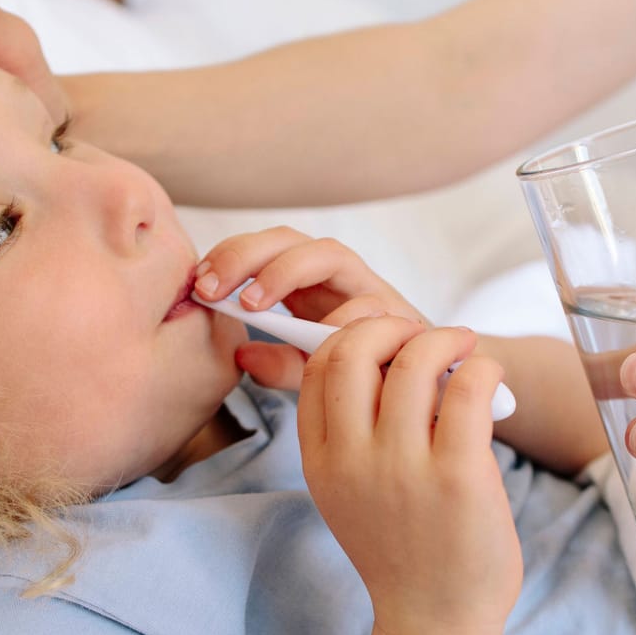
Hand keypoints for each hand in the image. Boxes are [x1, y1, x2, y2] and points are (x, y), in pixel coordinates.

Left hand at [193, 227, 427, 389]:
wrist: (437, 394)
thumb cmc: (370, 380)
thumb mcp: (314, 377)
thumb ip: (280, 366)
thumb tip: (241, 357)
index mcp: (307, 286)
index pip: (262, 251)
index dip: (228, 257)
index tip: (197, 286)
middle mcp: (337, 278)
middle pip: (289, 240)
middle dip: (246, 255)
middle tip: (212, 289)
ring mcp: (370, 289)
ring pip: (330, 253)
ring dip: (285, 271)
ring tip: (253, 304)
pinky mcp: (401, 313)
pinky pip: (372, 302)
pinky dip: (342, 316)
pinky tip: (312, 338)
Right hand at [298, 315, 521, 634]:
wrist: (435, 622)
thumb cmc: (403, 551)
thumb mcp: (349, 493)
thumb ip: (350, 434)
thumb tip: (376, 357)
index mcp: (321, 461)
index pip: (317, 364)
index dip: (353, 332)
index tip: (387, 335)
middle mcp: (352, 460)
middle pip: (353, 349)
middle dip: (390, 323)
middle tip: (423, 334)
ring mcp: (402, 468)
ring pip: (414, 360)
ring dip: (445, 337)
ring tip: (464, 347)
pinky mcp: (457, 476)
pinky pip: (467, 388)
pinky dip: (482, 367)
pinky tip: (489, 378)